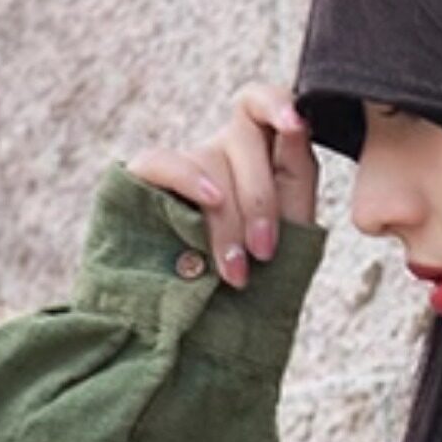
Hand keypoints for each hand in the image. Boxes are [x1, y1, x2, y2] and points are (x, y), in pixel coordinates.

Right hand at [127, 81, 317, 290]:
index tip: (294, 125)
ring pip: (209, 159)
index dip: (277, 103)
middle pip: (243, 136)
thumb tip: (298, 125)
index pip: (263, 104)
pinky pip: (162, 161)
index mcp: (261, 159)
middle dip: (259, 199)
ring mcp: (183, 167)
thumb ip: (296, 178)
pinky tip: (208, 202)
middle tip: (264, 254)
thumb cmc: (254, 289)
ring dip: (227, 218)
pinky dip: (189, 179)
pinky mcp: (143, 183)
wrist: (200, 339)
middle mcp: (221, 154)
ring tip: (234, 273)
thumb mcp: (290, 234)